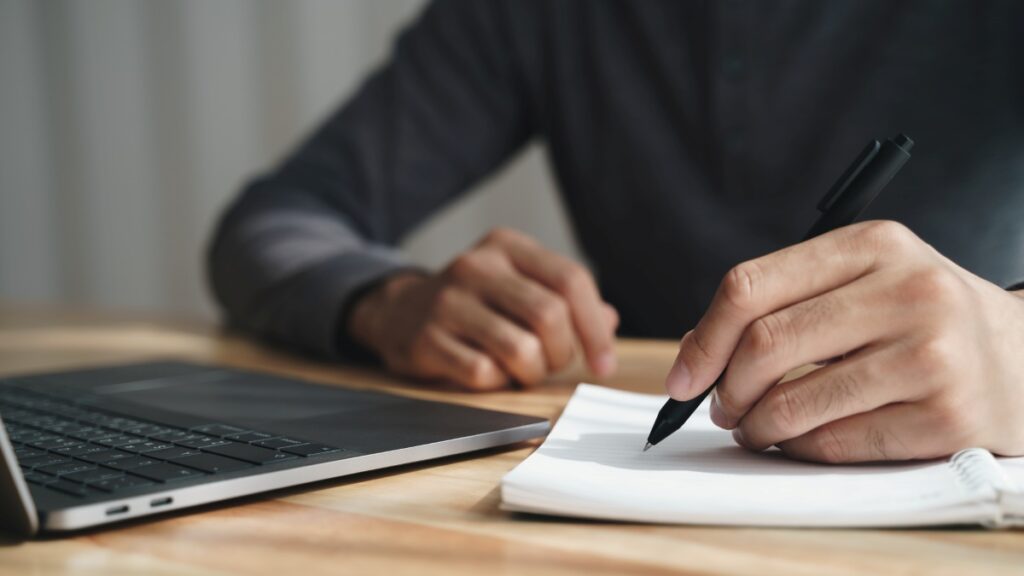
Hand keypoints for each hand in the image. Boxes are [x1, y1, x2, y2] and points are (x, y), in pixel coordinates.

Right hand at [349, 228, 618, 389]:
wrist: (397, 310)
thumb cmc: (473, 303)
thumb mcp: (517, 285)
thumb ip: (564, 300)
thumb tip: (609, 321)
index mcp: (507, 246)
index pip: (571, 280)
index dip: (595, 328)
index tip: (604, 364)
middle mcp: (477, 266)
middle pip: (549, 315)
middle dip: (561, 353)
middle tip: (549, 363)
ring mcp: (447, 301)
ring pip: (520, 349)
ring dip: (531, 372)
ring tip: (520, 369)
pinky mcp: (426, 338)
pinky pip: (483, 373)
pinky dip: (495, 383)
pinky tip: (486, 372)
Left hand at [665, 220, 1023, 462]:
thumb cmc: (923, 320)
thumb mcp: (863, 282)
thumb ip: (784, 303)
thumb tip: (694, 352)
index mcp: (873, 243)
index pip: (750, 285)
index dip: (703, 339)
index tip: (684, 378)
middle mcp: (908, 290)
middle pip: (766, 344)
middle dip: (724, 388)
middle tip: (720, 408)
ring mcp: (933, 354)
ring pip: (794, 402)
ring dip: (756, 426)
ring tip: (755, 428)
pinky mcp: (948, 416)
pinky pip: (835, 442)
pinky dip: (799, 449)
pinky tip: (801, 441)